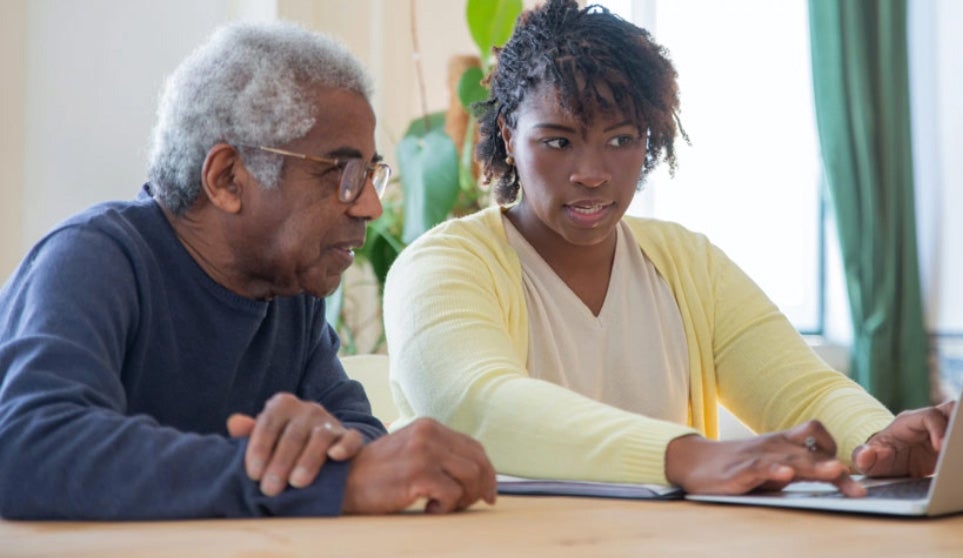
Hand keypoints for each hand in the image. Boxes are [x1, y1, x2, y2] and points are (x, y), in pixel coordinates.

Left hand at [227, 392, 363, 496]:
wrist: (321, 447)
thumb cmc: (283, 444)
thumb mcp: (265, 436)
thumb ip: (249, 432)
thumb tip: (234, 423)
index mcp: (282, 405)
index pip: (268, 424)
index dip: (259, 449)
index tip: (253, 475)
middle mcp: (308, 409)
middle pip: (293, 435)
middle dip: (280, 463)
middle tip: (270, 489)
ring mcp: (330, 421)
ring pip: (320, 437)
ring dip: (308, 460)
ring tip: (297, 483)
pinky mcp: (350, 436)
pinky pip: (351, 439)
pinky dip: (344, 446)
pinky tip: (335, 457)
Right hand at [341, 418, 496, 513]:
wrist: (344, 481)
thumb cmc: (379, 473)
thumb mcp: (411, 450)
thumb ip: (439, 453)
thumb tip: (477, 473)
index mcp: (429, 426)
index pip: (474, 447)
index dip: (487, 472)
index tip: (488, 492)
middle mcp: (429, 434)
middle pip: (478, 462)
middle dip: (482, 487)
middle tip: (471, 504)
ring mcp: (424, 452)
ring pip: (471, 477)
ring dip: (463, 498)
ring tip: (443, 505)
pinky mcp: (418, 474)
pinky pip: (452, 494)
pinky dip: (446, 507)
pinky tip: (429, 509)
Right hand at [665, 420, 866, 496]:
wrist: (693, 461)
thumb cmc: (737, 465)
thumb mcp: (772, 465)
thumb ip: (799, 468)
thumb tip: (837, 476)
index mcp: (783, 442)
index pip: (816, 434)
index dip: (835, 448)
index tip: (847, 471)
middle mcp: (774, 446)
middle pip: (812, 453)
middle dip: (837, 472)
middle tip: (859, 491)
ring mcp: (757, 457)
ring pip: (792, 459)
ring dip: (815, 466)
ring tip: (835, 471)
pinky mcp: (739, 470)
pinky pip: (759, 468)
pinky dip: (773, 470)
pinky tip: (784, 476)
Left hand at [852, 400, 954, 477]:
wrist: (887, 464)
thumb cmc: (877, 458)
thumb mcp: (867, 460)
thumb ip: (864, 457)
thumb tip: (865, 455)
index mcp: (908, 423)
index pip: (929, 416)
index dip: (938, 428)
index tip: (941, 447)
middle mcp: (927, 423)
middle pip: (950, 410)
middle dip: (959, 423)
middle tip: (959, 446)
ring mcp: (940, 432)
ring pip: (958, 421)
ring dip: (961, 433)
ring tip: (960, 453)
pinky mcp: (950, 444)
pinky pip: (960, 439)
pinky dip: (961, 446)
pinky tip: (959, 462)